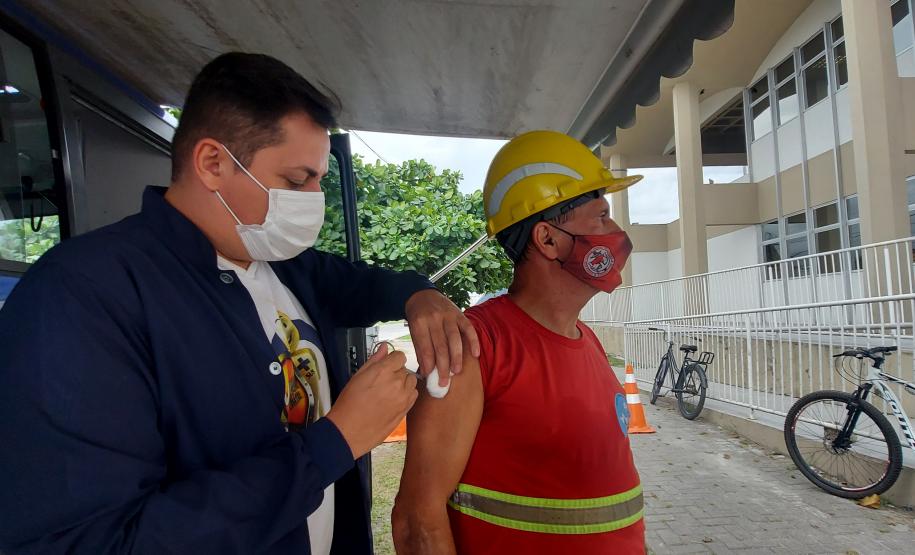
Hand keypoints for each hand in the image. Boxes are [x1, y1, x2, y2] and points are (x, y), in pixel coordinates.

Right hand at [326, 344, 417, 458]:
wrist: (348, 431)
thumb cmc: (349, 405)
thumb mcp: (357, 376)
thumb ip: (374, 360)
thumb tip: (383, 347)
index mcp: (383, 371)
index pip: (399, 356)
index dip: (392, 360)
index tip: (387, 365)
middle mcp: (396, 382)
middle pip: (405, 369)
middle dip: (396, 372)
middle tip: (382, 382)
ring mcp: (403, 397)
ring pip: (411, 381)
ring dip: (403, 384)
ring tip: (388, 392)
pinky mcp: (406, 410)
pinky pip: (413, 395)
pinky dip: (407, 395)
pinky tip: (393, 400)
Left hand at [405, 289, 479, 385]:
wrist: (422, 295)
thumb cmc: (418, 318)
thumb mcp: (413, 331)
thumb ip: (421, 349)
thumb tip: (427, 370)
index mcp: (419, 323)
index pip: (425, 347)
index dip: (428, 364)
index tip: (430, 377)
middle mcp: (434, 318)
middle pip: (440, 346)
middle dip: (443, 366)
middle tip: (444, 381)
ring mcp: (448, 315)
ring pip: (454, 339)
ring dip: (456, 357)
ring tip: (456, 372)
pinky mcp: (459, 313)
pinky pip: (468, 328)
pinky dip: (473, 341)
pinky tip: (475, 354)